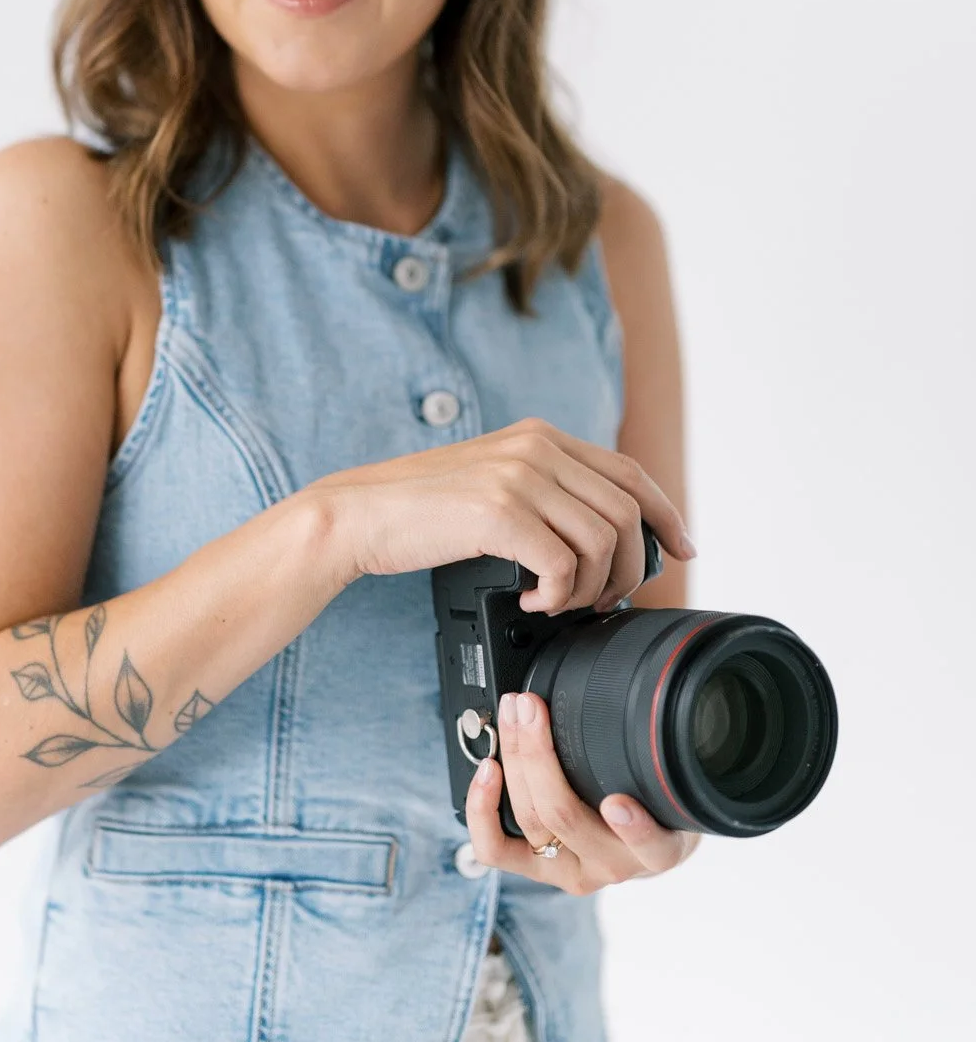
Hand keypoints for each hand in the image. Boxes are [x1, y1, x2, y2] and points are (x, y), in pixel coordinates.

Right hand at [311, 415, 695, 612]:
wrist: (359, 515)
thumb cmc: (421, 512)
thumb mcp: (492, 483)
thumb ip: (543, 491)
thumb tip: (599, 536)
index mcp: (541, 437)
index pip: (630, 472)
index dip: (667, 514)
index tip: (683, 549)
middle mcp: (536, 447)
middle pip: (627, 512)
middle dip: (629, 568)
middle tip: (603, 601)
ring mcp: (519, 475)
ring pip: (603, 541)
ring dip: (592, 586)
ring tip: (561, 604)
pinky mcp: (499, 511)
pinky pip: (563, 563)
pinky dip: (558, 594)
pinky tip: (533, 601)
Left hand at [464, 688, 701, 892]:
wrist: (641, 841)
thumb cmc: (654, 800)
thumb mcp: (671, 779)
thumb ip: (660, 744)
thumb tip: (643, 662)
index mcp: (658, 851)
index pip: (650, 844)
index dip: (633, 827)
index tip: (617, 802)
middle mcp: (613, 866)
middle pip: (566, 818)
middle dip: (539, 754)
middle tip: (530, 704)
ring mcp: (569, 871)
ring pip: (529, 822)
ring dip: (513, 761)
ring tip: (511, 716)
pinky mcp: (533, 869)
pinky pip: (496, 849)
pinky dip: (483, 809)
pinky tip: (487, 770)